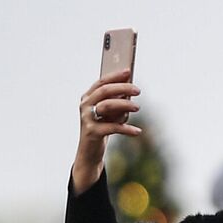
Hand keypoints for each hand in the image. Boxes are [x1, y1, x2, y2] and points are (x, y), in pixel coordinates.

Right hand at [72, 68, 139, 190]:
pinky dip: (127, 129)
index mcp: (87, 97)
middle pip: (104, 91)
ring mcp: (87, 119)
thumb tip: (131, 91)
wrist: (90, 152)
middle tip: (138, 90)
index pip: (101, 82)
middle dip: (122, 88)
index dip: (114, 76)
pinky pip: (112, 127)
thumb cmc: (102, 127)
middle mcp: (85, 106)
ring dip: (124, 105)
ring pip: (107, 106)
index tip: (128, 71)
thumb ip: (116, 101)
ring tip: (137, 107)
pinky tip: (137, 131)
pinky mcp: (92, 132)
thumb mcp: (109, 113)